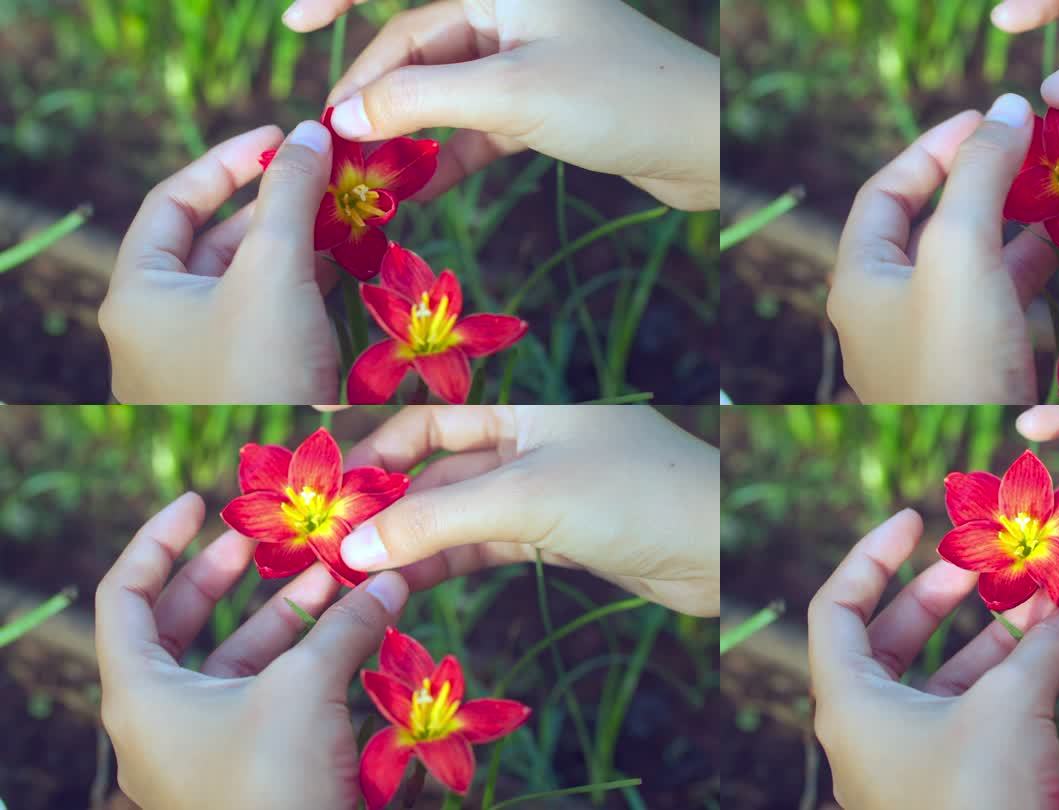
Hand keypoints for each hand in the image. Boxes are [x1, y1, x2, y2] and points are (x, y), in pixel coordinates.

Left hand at [96, 492, 411, 809]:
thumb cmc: (272, 784)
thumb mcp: (304, 689)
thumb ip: (344, 625)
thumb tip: (389, 580)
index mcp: (141, 693)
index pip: (125, 596)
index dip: (159, 540)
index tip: (202, 501)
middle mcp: (165, 716)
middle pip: (183, 623)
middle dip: (232, 574)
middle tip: (272, 535)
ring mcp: (208, 744)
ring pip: (239, 659)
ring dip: (288, 613)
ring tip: (338, 575)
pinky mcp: (253, 766)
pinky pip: (272, 695)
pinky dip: (308, 658)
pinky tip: (355, 630)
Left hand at [100, 122, 340, 403]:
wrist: (287, 479)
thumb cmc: (261, 370)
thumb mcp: (275, 269)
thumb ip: (290, 194)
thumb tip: (311, 132)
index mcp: (139, 293)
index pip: (174, 201)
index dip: (230, 161)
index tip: (286, 137)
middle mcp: (159, 325)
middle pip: (216, 242)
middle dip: (277, 209)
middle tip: (330, 182)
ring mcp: (200, 360)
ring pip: (249, 283)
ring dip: (298, 250)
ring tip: (349, 222)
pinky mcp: (242, 386)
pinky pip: (268, 321)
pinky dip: (304, 292)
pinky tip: (348, 275)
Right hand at [279, 0, 718, 210]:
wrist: (705, 144)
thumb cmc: (617, 98)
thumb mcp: (509, 95)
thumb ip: (421, 100)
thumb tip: (346, 115)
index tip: (293, 25)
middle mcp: (512, 8)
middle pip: (420, 46)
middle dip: (376, 94)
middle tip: (334, 145)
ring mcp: (528, 55)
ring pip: (447, 89)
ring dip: (409, 129)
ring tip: (367, 173)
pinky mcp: (544, 101)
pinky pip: (477, 122)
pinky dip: (449, 151)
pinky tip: (419, 187)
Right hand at [334, 405, 719, 616]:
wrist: (726, 549)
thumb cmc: (635, 497)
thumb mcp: (527, 499)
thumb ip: (437, 520)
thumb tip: (354, 546)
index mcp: (523, 410)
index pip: (430, 423)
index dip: (377, 454)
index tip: (326, 496)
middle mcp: (528, 446)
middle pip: (437, 476)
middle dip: (384, 512)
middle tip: (322, 554)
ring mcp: (542, 496)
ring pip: (457, 519)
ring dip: (407, 548)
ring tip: (348, 581)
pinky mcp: (557, 540)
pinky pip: (485, 548)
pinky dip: (446, 566)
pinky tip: (404, 588)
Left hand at [809, 509, 1058, 809]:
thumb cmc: (979, 799)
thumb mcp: (1009, 708)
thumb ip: (1043, 646)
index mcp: (849, 702)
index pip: (837, 607)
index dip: (871, 556)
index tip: (915, 520)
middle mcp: (869, 729)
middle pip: (892, 639)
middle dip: (944, 597)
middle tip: (988, 562)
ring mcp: (910, 762)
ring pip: (942, 680)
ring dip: (992, 639)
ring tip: (1044, 602)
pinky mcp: (952, 788)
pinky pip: (972, 719)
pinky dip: (1009, 685)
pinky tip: (1058, 656)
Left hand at [828, 94, 1058, 403]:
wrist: (979, 472)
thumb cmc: (954, 359)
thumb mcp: (960, 251)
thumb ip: (979, 174)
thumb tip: (1007, 108)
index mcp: (860, 276)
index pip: (887, 189)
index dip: (935, 146)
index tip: (989, 118)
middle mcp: (883, 307)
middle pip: (928, 222)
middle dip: (980, 182)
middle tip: (1032, 152)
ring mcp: (925, 340)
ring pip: (966, 261)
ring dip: (1009, 222)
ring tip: (1056, 189)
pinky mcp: (966, 368)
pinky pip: (991, 301)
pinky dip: (1023, 268)